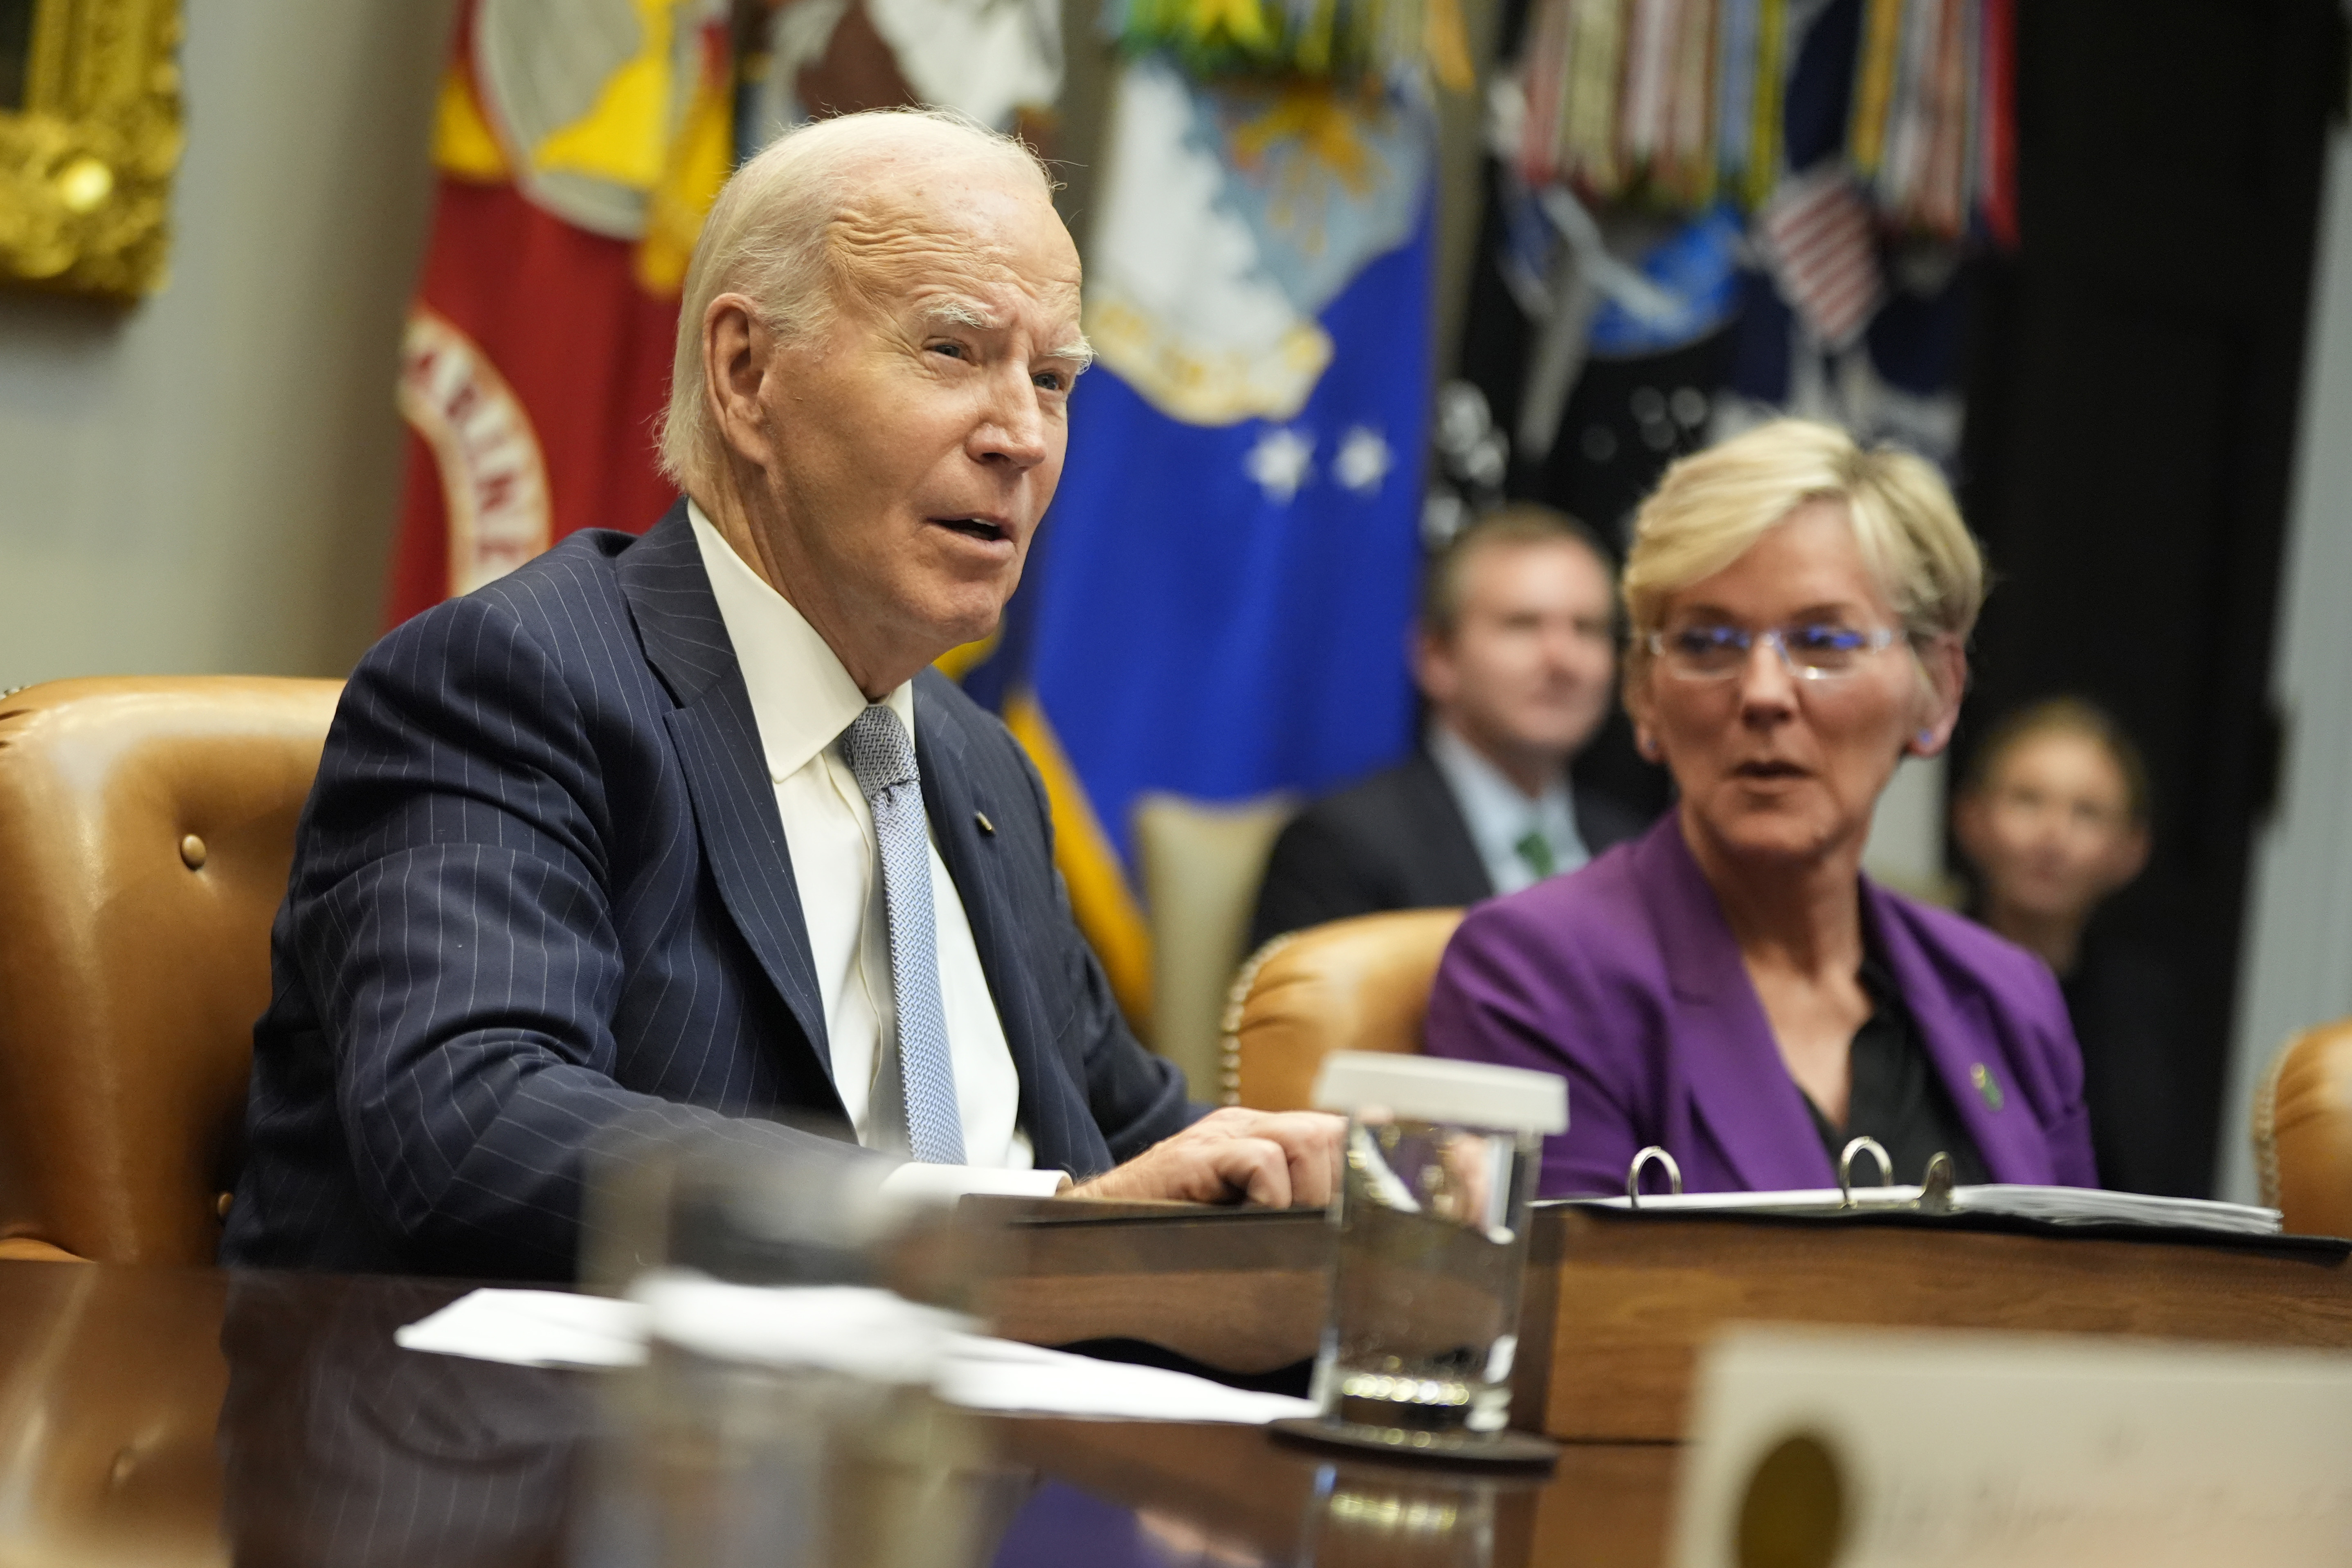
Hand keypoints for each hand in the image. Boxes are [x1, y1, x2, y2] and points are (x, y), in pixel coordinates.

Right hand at [1069, 1107, 1345, 1207]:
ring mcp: (1217, 1138)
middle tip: (1317, 1227)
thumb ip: (1282, 1207)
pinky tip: (1251, 1221)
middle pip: (1326, 1132)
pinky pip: (1262, 1162)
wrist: (1090, 1224)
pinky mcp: (1195, 1158)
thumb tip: (1340, 1226)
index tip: (1380, 1194)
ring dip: (1309, 1193)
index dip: (1361, 1160)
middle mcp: (1240, 1127)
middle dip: (1337, 1185)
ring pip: (1305, 1140)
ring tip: (1283, 1225)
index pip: (1329, 1129)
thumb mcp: (1236, 1213)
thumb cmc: (1166, 1228)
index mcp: (1254, 1135)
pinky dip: (1272, 1198)